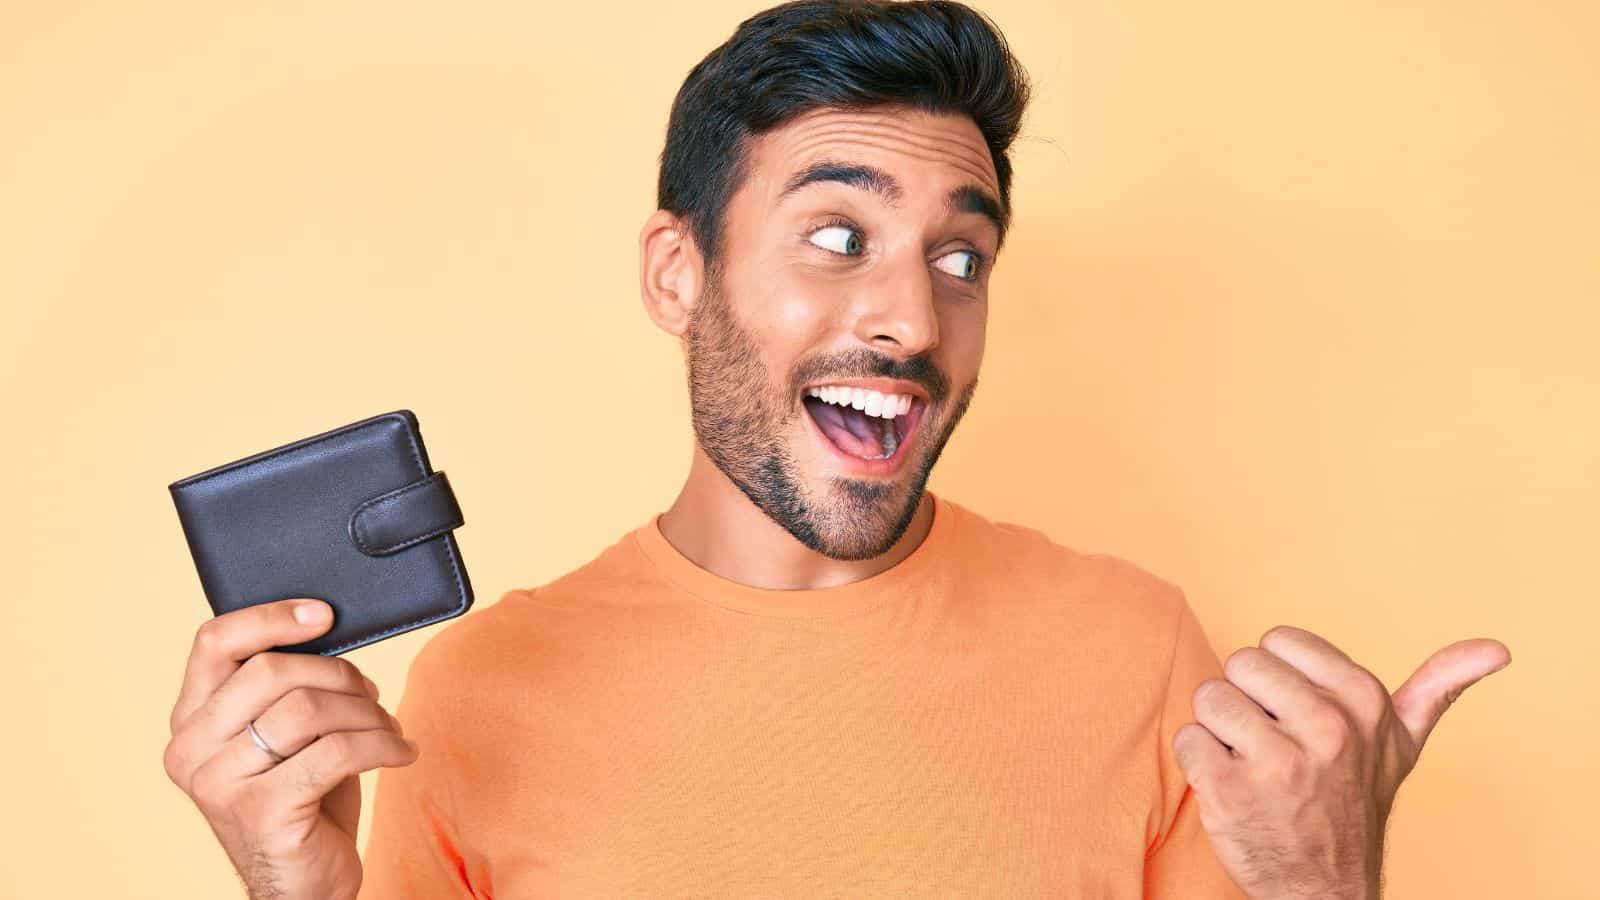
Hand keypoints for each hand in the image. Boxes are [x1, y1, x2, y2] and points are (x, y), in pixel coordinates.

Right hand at [162, 598, 418, 899]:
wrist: (303, 883)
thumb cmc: (304, 798)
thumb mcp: (288, 734)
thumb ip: (289, 686)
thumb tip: (332, 629)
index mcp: (191, 721)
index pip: (214, 643)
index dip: (271, 617)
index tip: (324, 613)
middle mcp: (190, 750)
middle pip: (270, 671)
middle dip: (338, 674)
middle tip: (370, 693)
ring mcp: (219, 784)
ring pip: (307, 709)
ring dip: (365, 713)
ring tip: (388, 730)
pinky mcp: (261, 812)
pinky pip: (336, 752)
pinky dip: (382, 746)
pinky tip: (401, 752)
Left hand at [1173, 625, 1510, 899]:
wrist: (1328, 890)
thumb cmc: (1355, 805)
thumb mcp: (1402, 746)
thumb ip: (1437, 689)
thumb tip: (1496, 649)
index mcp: (1362, 701)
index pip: (1278, 640)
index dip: (1279, 678)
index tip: (1300, 715)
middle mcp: (1325, 727)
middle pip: (1239, 664)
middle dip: (1247, 701)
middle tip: (1273, 745)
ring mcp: (1277, 762)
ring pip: (1208, 698)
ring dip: (1220, 733)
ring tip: (1253, 767)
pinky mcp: (1230, 792)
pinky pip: (1187, 740)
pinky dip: (1200, 763)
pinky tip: (1233, 788)